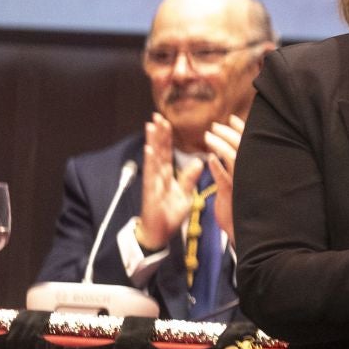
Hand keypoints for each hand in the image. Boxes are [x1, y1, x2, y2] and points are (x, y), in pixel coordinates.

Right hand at [137, 114, 199, 248]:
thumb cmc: (170, 213)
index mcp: (166, 174)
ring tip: (151, 126)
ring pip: (153, 158)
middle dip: (158, 133)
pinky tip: (150, 150)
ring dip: (152, 142)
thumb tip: (198, 161)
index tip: (166, 121)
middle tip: (157, 115)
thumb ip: (189, 177)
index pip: (167, 152)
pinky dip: (151, 162)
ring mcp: (153, 182)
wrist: (159, 232)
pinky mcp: (151, 192)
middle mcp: (158, 175)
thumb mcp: (185, 193)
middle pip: (159, 150)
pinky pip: (151, 175)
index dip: (166, 137)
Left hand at [204, 115, 243, 240]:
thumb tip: (235, 150)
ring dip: (220, 145)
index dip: (242, 130)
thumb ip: (240, 167)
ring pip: (234, 158)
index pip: (249, 144)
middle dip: (229, 133)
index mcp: (255, 169)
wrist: (246, 233)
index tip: (232, 119)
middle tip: (216, 125)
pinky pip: (224, 178)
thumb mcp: (246, 184)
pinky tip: (208, 159)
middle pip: (243, 147)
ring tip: (208, 136)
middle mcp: (252, 174)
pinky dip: (216, 167)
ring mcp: (244, 184)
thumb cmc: (244, 208)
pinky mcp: (233, 194)